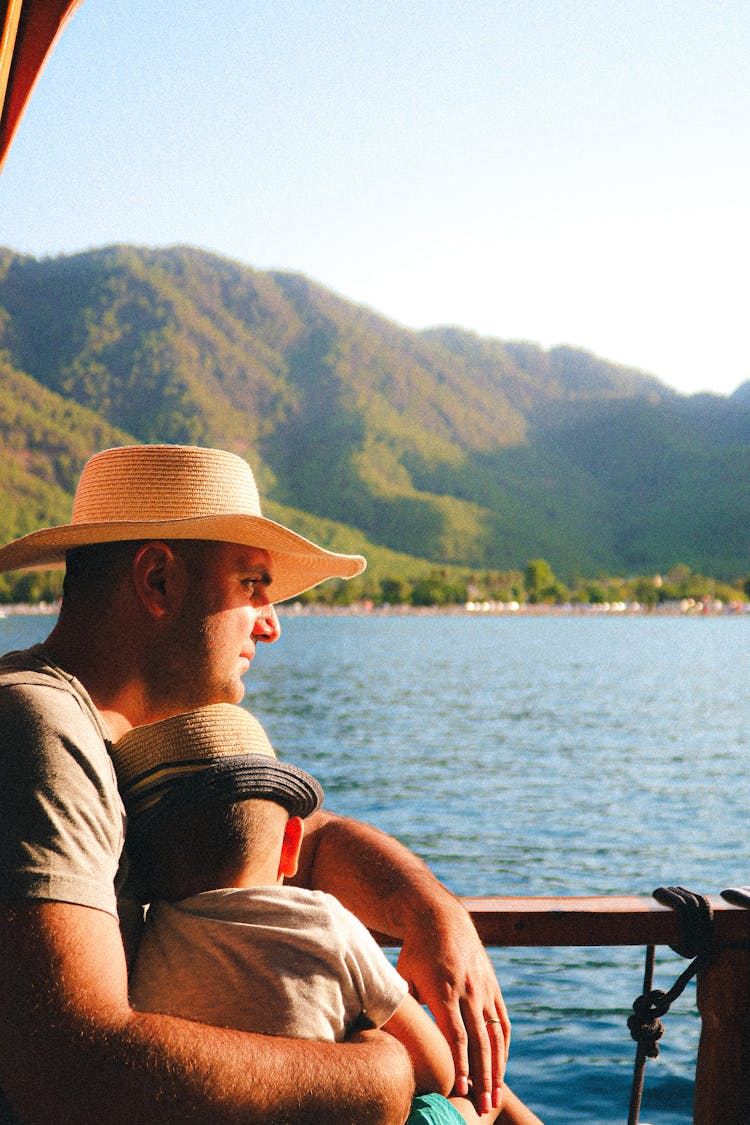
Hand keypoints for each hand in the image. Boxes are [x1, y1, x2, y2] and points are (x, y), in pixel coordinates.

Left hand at [396, 896, 509, 1115]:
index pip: (456, 1035)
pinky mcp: (493, 988)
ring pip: (495, 1036)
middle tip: (480, 1108)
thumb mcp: (403, 975)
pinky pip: (503, 1023)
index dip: (460, 1064)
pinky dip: (503, 1049)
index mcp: (444, 991)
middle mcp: (469, 992)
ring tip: (494, 1098)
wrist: (441, 918)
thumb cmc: (415, 951)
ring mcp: (484, 990)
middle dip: (481, 1078)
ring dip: (497, 1069)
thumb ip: (404, 1005)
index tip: (460, 1090)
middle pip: (479, 1042)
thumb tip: (389, 1037)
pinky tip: (500, 1069)